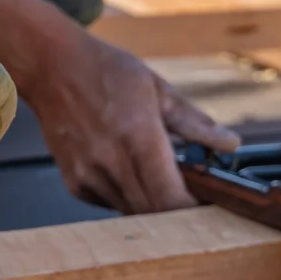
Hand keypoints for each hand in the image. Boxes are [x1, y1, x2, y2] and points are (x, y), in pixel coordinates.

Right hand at [22, 26, 239, 212]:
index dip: (193, 208)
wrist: (51, 66)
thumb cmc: (105, 71)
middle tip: (191, 195)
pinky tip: (129, 172)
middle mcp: (111, 162)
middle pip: (154, 213)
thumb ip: (194, 122)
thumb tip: (229, 143)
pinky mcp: (75, 183)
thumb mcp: (157, 89)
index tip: (208, 201)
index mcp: (138, 137)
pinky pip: (110, 204)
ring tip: (161, 180)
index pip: (172, 197)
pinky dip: (127, 197)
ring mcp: (89, 176)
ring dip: (152, 205)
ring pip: (132, 212)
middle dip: (177, 211)